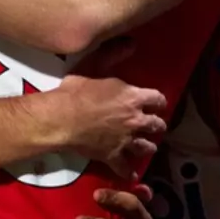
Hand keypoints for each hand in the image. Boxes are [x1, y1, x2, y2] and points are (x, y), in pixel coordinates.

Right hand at [50, 48, 165, 179]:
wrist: (61, 118)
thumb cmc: (76, 91)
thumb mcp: (94, 66)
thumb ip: (113, 54)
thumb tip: (132, 43)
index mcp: (133, 97)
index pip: (157, 99)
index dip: (158, 101)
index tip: (157, 102)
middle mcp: (135, 120)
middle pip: (156, 125)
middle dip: (157, 125)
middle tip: (154, 126)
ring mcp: (125, 141)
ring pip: (146, 147)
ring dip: (147, 146)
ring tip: (146, 146)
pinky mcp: (113, 156)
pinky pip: (125, 168)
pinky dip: (129, 172)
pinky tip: (131, 174)